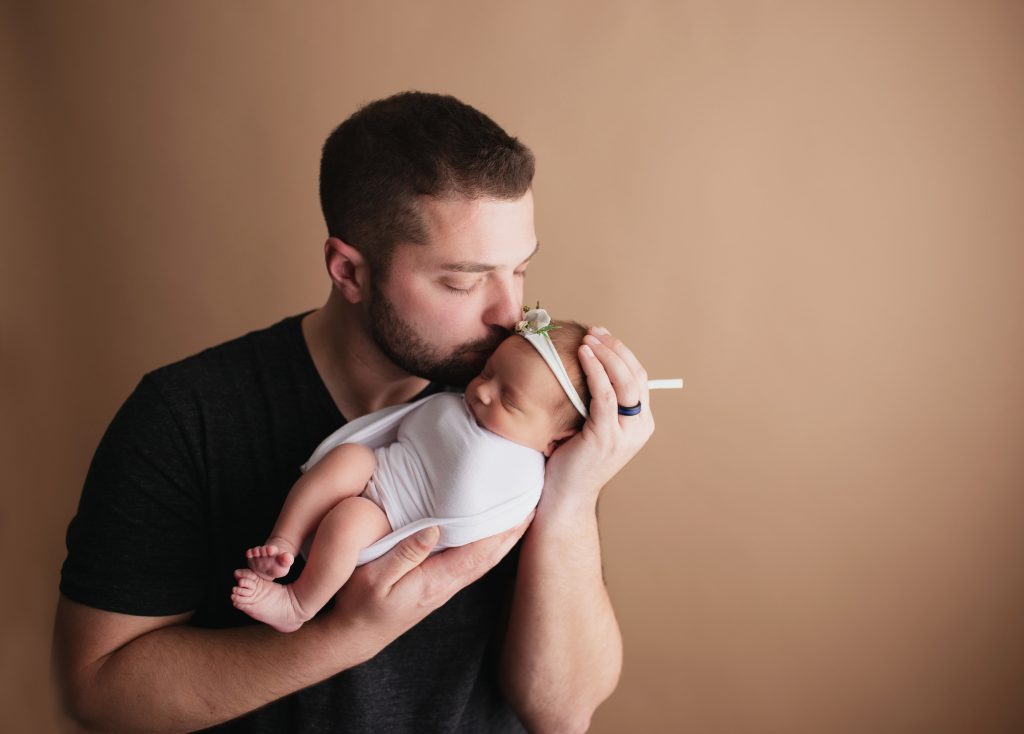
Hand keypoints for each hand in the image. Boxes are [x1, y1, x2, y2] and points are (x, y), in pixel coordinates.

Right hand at [329, 514, 532, 653]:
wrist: (351, 637)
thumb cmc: (357, 608)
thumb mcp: (372, 580)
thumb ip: (403, 555)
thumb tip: (434, 529)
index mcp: (436, 582)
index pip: (480, 553)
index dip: (503, 530)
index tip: (522, 506)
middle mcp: (447, 584)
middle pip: (490, 555)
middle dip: (513, 529)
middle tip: (532, 499)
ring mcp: (443, 585)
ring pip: (483, 558)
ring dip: (503, 535)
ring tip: (519, 508)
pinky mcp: (436, 583)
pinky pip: (471, 559)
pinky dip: (487, 542)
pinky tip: (489, 528)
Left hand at [542, 327, 654, 509]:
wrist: (564, 497)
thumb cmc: (570, 460)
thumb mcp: (591, 425)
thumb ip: (597, 402)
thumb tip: (587, 364)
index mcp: (640, 423)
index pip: (638, 378)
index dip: (621, 353)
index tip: (601, 335)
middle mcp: (639, 427)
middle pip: (636, 375)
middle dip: (616, 349)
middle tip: (595, 332)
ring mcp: (626, 434)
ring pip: (625, 382)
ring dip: (607, 355)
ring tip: (589, 339)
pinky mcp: (607, 437)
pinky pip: (606, 395)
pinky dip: (596, 371)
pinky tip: (583, 355)